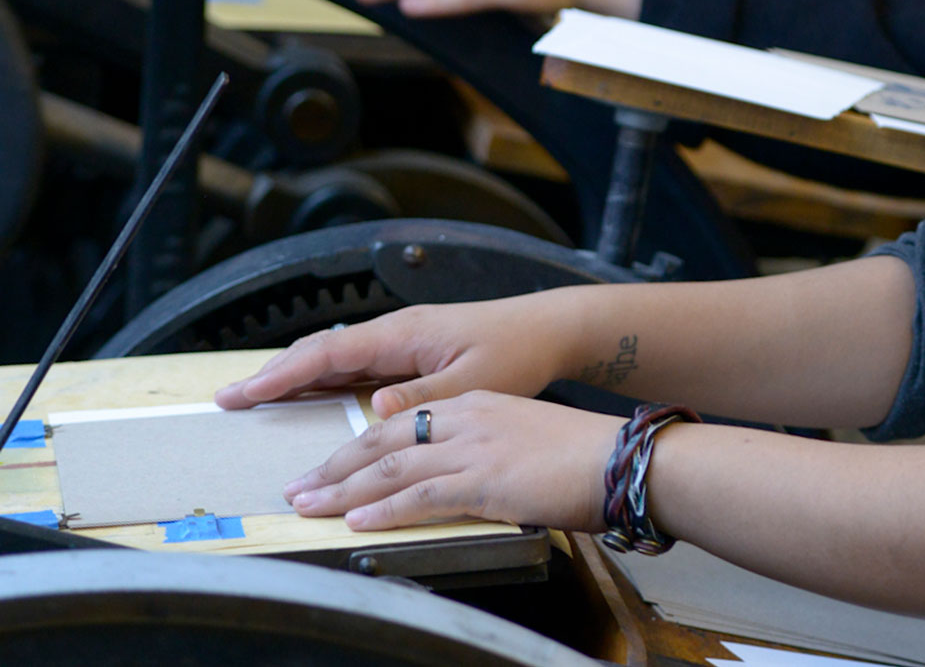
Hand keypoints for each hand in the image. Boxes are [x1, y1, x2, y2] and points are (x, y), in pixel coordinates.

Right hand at [214, 296, 574, 418]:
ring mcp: (400, 342)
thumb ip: (423, 398)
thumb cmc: (516, 349)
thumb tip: (375, 411)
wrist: (547, 329)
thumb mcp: (473, 382)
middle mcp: (394, 333)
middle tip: (228, 399)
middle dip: (272, 375)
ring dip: (294, 378)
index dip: (281, 375)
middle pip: (319, 352)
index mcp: (402, 333)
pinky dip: (325, 382)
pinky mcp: (411, 354)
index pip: (327, 353)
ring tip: (254, 399)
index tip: (242, 393)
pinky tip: (309, 399)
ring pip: (334, 359)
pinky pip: (356, 367)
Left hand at [283, 392, 619, 531]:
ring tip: (308, 504)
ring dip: (343, 489)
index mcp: (477, 405)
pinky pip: (421, 496)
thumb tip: (468, 478)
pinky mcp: (486, 480)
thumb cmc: (587, 455)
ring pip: (391, 468)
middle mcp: (468, 419)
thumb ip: (489, 453)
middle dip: (334, 465)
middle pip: (382, 439)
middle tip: (298, 485)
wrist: (624, 457)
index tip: (329, 463)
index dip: (358, 444)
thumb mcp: (528, 439)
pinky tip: (357, 520)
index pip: (401, 422)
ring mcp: (475, 448)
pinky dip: (384, 510)